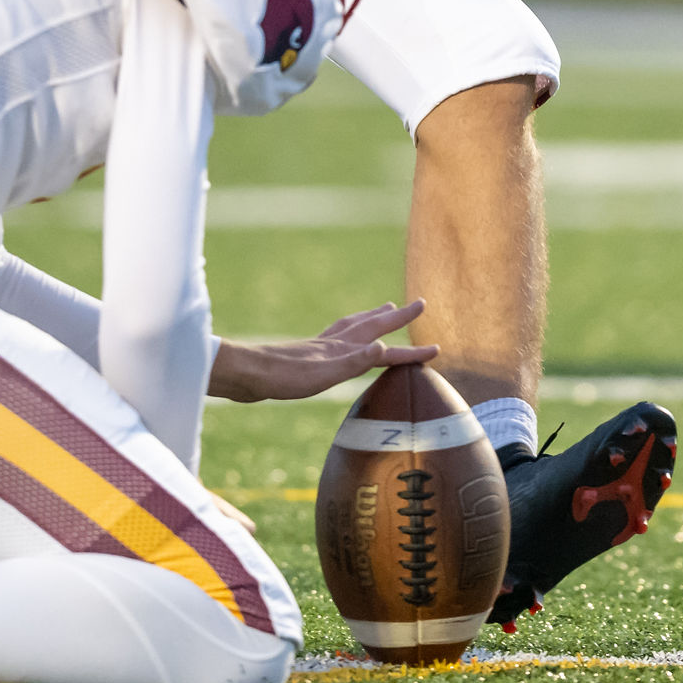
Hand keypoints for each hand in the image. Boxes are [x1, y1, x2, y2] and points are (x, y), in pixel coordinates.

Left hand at [206, 297, 432, 403]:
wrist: (245, 374)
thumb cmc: (282, 378)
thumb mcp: (323, 375)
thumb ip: (353, 362)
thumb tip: (384, 347)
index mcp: (342, 350)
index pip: (386, 349)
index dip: (411, 351)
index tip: (437, 348)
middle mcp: (334, 343)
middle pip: (372, 325)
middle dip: (396, 317)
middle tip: (417, 304)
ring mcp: (319, 347)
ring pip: (353, 327)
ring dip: (372, 319)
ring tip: (382, 310)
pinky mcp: (305, 355)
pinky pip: (336, 337)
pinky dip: (346, 332)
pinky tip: (338, 341)